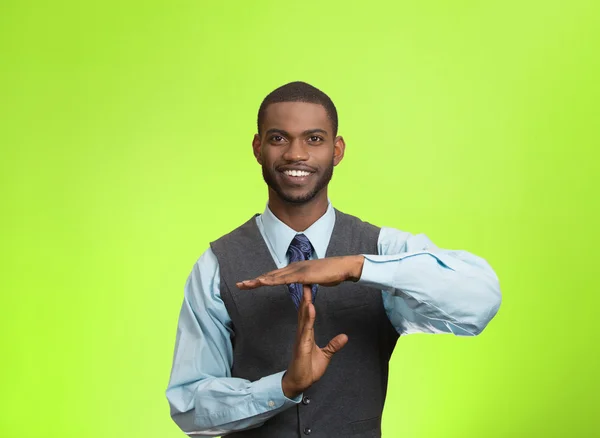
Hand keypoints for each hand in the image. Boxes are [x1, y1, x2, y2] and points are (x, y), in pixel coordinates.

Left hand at [236, 255, 364, 289]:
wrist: (344, 267)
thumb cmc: (332, 273)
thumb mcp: (315, 279)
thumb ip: (307, 281)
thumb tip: (303, 284)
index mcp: (295, 269)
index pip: (275, 276)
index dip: (262, 280)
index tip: (250, 284)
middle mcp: (293, 267)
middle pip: (270, 275)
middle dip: (254, 280)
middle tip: (239, 285)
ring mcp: (297, 270)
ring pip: (274, 276)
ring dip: (259, 280)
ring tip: (245, 284)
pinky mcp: (302, 275)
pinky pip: (284, 279)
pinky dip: (272, 280)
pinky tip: (263, 282)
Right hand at [281, 285, 347, 397]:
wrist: (300, 383)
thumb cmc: (309, 369)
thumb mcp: (326, 355)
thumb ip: (333, 345)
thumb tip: (344, 337)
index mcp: (307, 334)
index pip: (308, 314)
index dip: (308, 301)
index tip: (309, 288)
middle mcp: (302, 334)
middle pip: (304, 312)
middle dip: (305, 297)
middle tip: (306, 281)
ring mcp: (301, 338)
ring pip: (304, 317)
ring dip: (306, 303)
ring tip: (308, 290)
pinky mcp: (302, 345)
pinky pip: (306, 329)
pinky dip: (308, 318)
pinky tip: (310, 308)